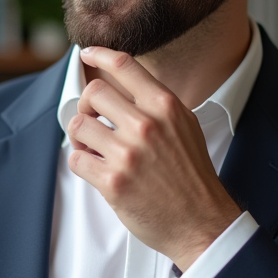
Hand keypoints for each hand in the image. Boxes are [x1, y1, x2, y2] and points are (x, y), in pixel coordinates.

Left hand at [66, 46, 241, 270]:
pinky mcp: (113, 182)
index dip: (100, 54)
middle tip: (92, 120)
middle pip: (94, 93)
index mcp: (165, 107)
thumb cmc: (192, 176)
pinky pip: (76, 159)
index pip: (125, 65)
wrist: (201, 222)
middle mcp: (146, 126)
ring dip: (79, 136)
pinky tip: (95, 167)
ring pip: (78, 126)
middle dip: (86, 106)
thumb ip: (158, 105)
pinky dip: (80, 161)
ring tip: (93, 147)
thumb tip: (125, 85)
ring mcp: (128, 154)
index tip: (87, 54)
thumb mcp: (186, 127)